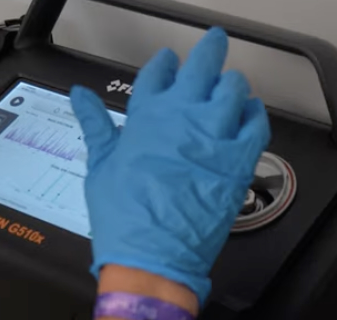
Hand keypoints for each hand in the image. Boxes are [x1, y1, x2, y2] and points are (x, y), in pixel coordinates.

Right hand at [70, 27, 270, 304]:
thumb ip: (96, 125)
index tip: (170, 63)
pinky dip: (254, 115)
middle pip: (203, 67)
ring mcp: (214, 136)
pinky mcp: (239, 160)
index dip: (167, 64)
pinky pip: (256, 123)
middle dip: (210, 51)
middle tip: (215, 45)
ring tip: (230, 88)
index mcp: (146, 116)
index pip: (160, 72)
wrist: (152, 257)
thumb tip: (80, 96)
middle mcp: (182, 117)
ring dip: (232, 85)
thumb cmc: (123, 218)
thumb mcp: (99, 167)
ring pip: (233, 89)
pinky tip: (249, 115)